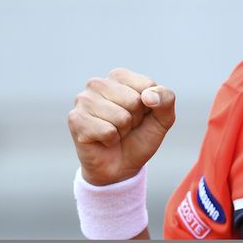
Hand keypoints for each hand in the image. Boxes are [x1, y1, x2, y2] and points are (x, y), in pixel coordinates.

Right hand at [67, 68, 175, 185]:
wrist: (120, 167)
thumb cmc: (139, 137)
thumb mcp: (163, 118)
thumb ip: (166, 99)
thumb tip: (148, 97)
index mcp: (119, 76)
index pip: (147, 85)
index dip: (149, 106)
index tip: (140, 115)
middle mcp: (98, 83)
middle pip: (134, 101)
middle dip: (135, 119)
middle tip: (125, 126)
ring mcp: (83, 100)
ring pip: (121, 117)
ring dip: (122, 131)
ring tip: (114, 132)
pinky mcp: (76, 120)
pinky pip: (107, 131)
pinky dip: (111, 140)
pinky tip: (103, 140)